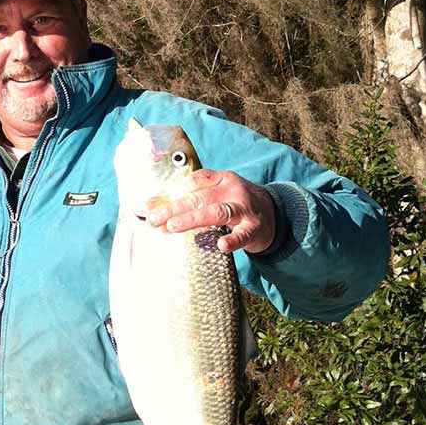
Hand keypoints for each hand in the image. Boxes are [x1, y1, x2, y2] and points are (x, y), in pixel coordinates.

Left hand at [147, 169, 275, 253]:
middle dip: (174, 208)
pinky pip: (242, 235)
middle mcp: (232, 192)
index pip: (192, 184)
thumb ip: (191, 196)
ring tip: (173, 226)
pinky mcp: (254, 229)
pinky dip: (232, 240)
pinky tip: (220, 245)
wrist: (275, 213)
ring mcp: (244, 210)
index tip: (150, 207)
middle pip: (200, 198)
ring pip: (217, 212)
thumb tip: (152, 205)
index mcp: (222, 179)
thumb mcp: (218, 192)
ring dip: (193, 219)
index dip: (170, 195)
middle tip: (154, 219)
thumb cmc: (237, 203)